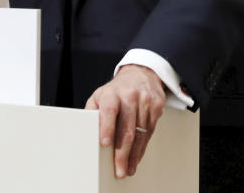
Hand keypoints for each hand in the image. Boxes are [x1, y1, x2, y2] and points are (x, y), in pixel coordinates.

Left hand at [85, 64, 164, 178]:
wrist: (140, 74)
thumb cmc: (116, 90)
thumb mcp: (99, 96)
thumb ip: (92, 113)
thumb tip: (86, 132)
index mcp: (111, 93)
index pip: (109, 110)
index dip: (107, 127)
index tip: (105, 143)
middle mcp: (129, 96)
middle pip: (127, 129)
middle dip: (122, 153)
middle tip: (119, 169)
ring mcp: (145, 101)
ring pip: (140, 133)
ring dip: (134, 154)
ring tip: (128, 168)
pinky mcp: (156, 106)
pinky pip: (150, 131)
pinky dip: (143, 147)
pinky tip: (137, 155)